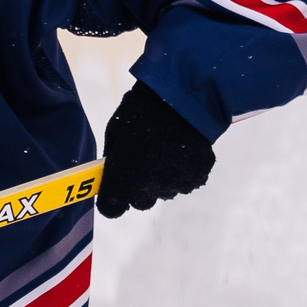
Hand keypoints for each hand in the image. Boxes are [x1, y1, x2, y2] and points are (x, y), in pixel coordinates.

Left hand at [96, 83, 215, 217]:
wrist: (184, 97)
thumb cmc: (141, 111)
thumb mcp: (115, 132)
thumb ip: (112, 160)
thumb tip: (109, 173)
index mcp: (124, 177)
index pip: (111, 209)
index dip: (111, 200)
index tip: (114, 188)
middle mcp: (150, 187)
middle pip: (140, 201)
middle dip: (137, 187)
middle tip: (140, 162)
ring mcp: (176, 184)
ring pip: (163, 191)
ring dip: (160, 178)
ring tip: (163, 150)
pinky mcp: (197, 178)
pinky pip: (184, 182)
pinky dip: (181, 171)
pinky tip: (180, 149)